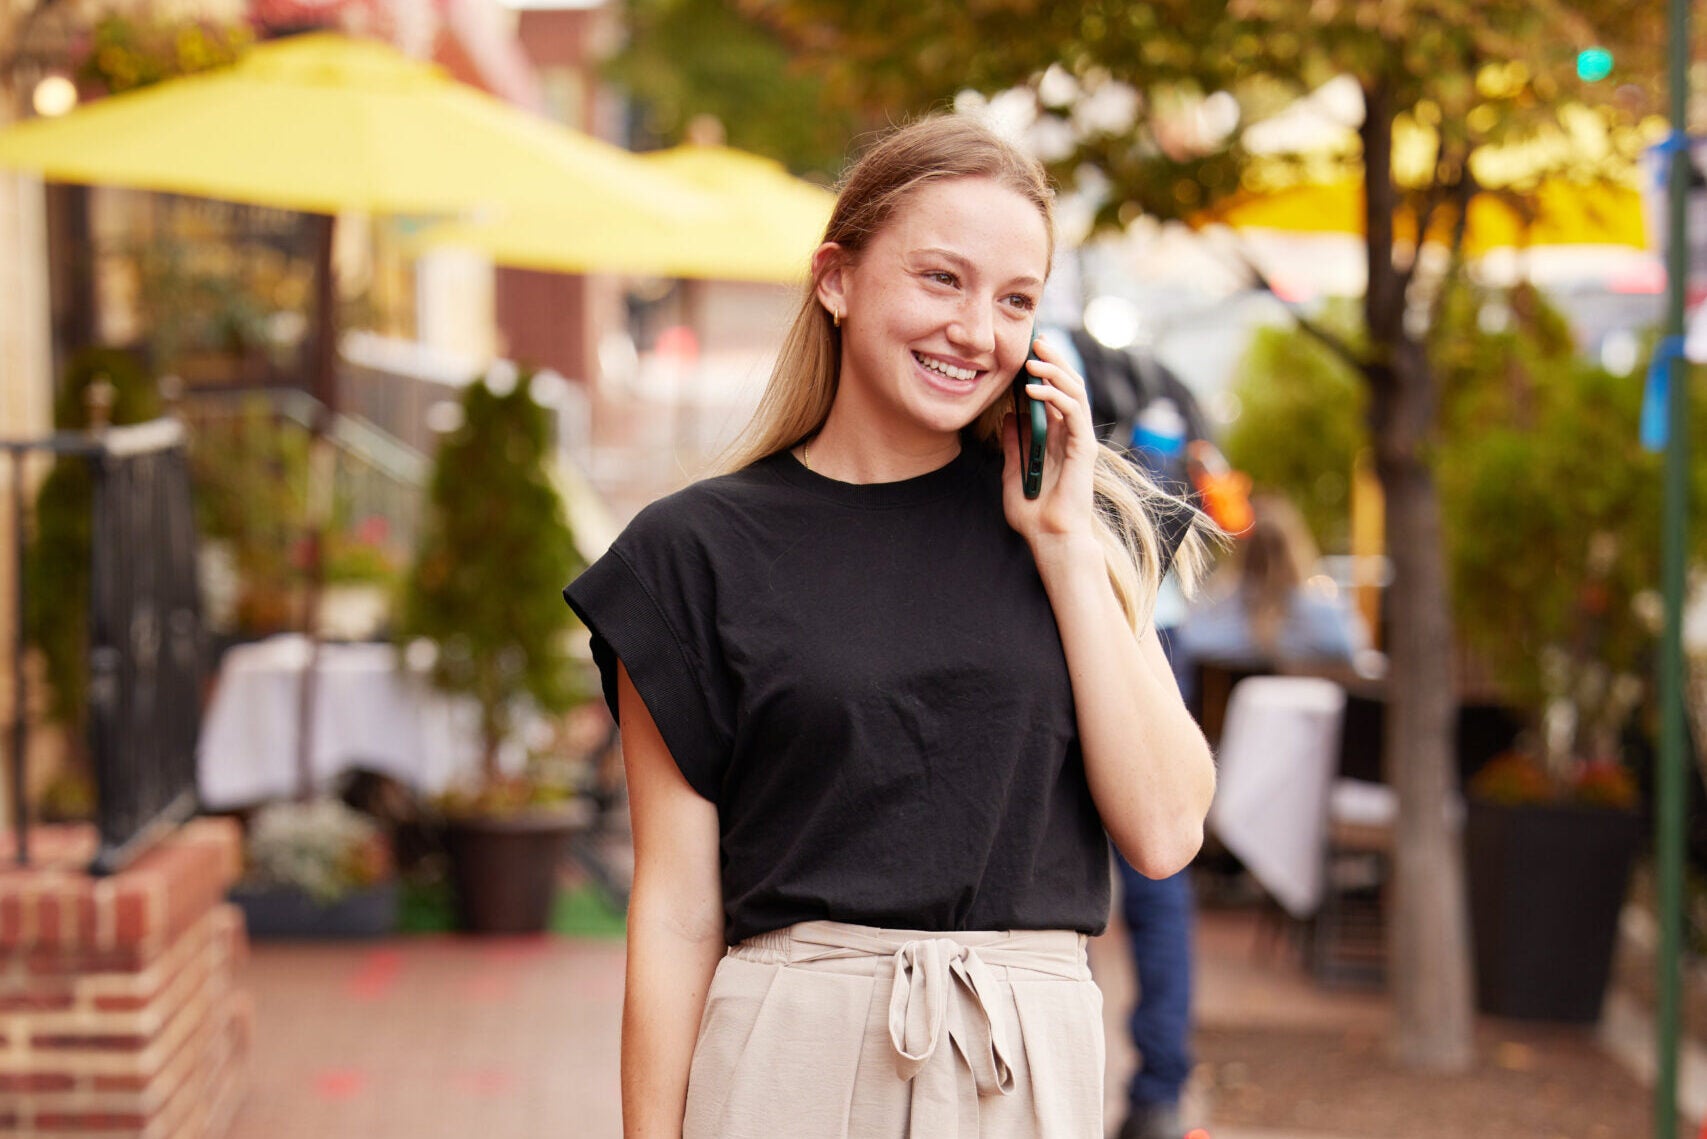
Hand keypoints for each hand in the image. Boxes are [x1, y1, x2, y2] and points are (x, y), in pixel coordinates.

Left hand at [999, 334, 1098, 551]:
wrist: (1049, 538)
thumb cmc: (1033, 514)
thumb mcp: (1012, 473)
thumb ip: (1013, 445)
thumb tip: (1009, 417)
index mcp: (1056, 438)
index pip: (1055, 394)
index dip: (1044, 371)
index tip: (1027, 352)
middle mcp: (1070, 435)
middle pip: (1069, 386)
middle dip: (1054, 361)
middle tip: (1038, 340)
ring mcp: (1079, 440)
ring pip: (1075, 392)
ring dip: (1055, 372)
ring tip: (1034, 359)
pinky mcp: (1083, 449)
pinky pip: (1073, 413)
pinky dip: (1055, 397)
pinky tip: (1034, 389)